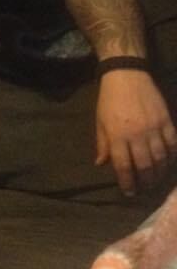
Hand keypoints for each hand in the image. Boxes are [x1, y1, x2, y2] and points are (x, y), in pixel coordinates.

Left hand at [95, 69, 176, 195]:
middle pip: (145, 166)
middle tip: (146, 189)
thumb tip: (101, 164)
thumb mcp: (100, 122)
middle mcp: (137, 135)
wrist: (126, 75)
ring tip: (157, 179)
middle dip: (145, 181)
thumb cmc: (109, 100)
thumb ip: (103, 144)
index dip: (127, 182)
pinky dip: (173, 155)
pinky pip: (173, 143)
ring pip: (161, 157)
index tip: (129, 192)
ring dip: (160, 172)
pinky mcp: (167, 120)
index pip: (123, 166)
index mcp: (117, 136)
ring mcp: (154, 128)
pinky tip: (169, 162)